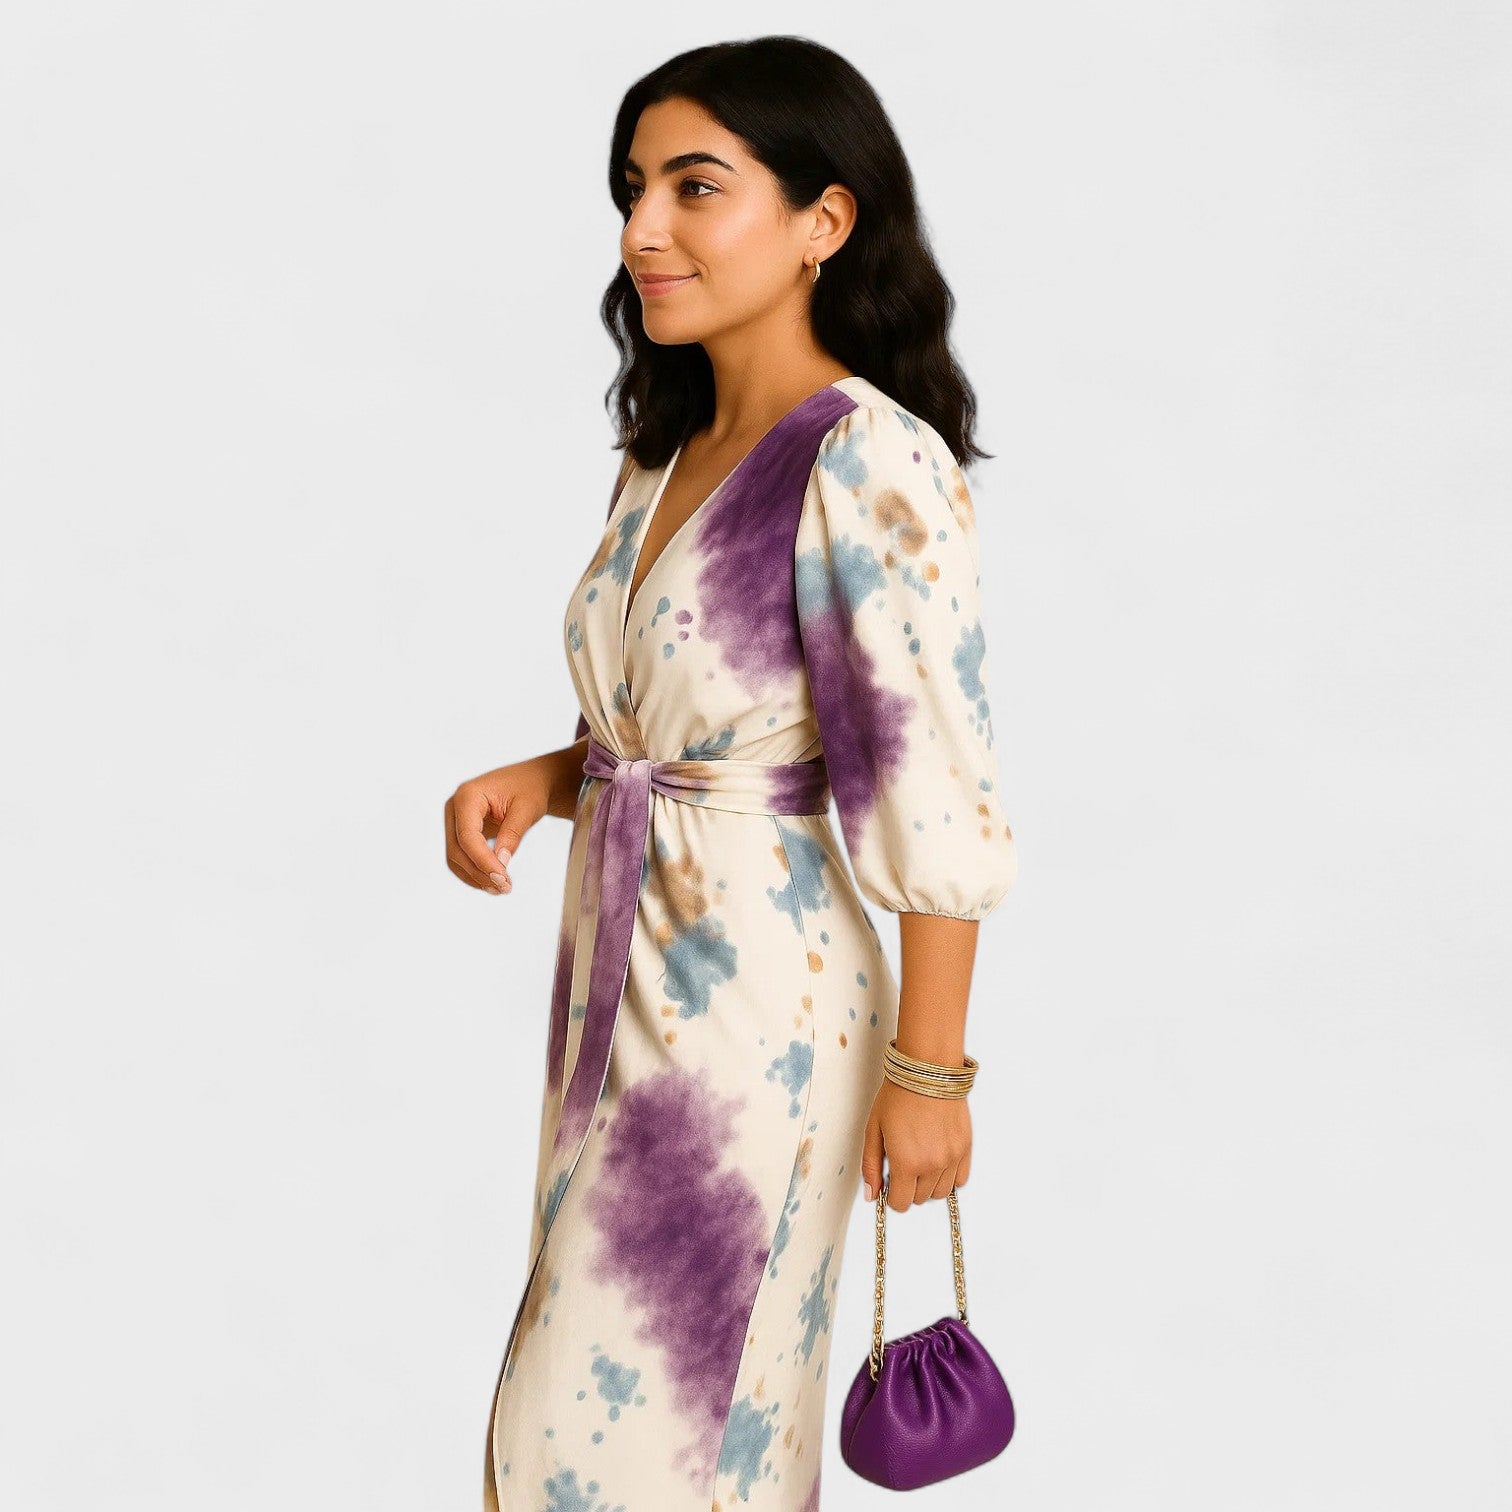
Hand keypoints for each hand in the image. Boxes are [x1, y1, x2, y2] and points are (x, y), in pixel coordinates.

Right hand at [443, 760, 551, 895]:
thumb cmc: (530, 788)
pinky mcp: (461, 830)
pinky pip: (461, 855)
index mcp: (468, 795)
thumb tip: (500, 864)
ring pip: (455, 856)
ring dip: (475, 877)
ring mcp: (455, 819)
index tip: (502, 878)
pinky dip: (474, 871)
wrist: (531, 780)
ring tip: (501, 889)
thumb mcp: (527, 809)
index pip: (467, 836)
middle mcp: (455, 807)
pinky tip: (493, 882)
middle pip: (457, 849)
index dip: (482, 860)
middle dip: (479, 872)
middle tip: (504, 888)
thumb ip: (512, 834)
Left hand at [860, 1076, 970, 1211]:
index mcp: (906, 1163)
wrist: (927, 1071)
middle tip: (902, 1163)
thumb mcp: (873, 1130)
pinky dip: (948, 1177)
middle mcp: (932, 1165)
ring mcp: (951, 1158)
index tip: (889, 1181)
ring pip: (939, 1192)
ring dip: (927, 1184)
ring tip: (920, 1160)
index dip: (891, 1196)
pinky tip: (937, 1161)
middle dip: (908, 1187)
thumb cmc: (898, 1096)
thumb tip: (871, 1195)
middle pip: (919, 1199)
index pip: (900, 1203)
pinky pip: (959, 1180)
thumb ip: (871, 1166)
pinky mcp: (965, 1149)